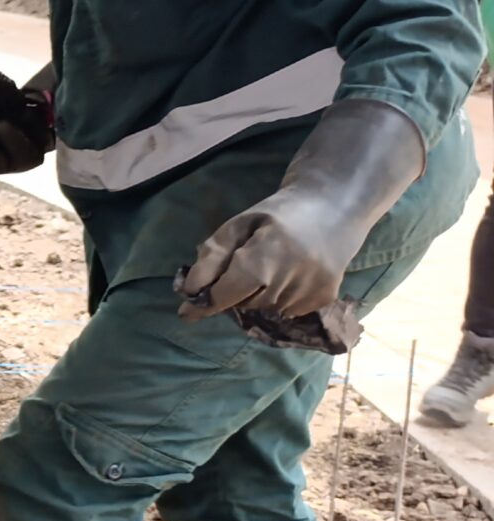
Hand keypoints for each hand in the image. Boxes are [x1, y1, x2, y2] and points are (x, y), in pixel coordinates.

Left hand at [176, 100, 424, 323]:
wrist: (333, 209)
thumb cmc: (278, 214)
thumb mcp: (239, 225)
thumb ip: (213, 256)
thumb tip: (190, 290)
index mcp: (266, 254)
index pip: (227, 292)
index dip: (205, 303)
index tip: (186, 311)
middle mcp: (292, 277)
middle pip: (244, 303)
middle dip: (234, 291)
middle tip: (242, 268)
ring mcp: (312, 290)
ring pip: (265, 310)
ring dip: (257, 296)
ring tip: (269, 268)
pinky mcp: (325, 297)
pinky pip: (287, 311)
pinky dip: (279, 299)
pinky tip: (287, 276)